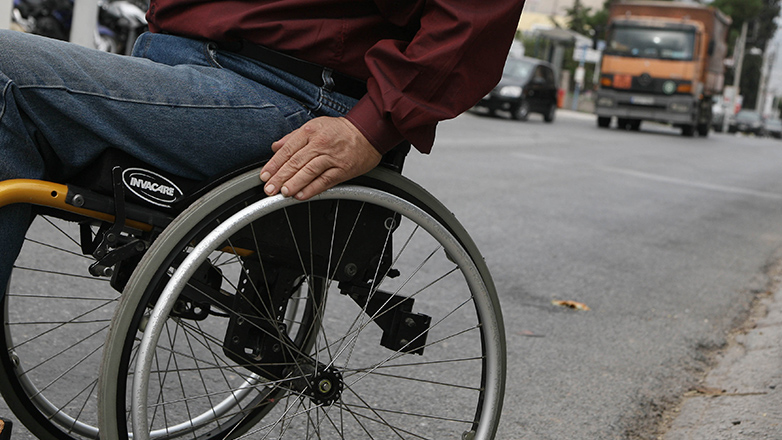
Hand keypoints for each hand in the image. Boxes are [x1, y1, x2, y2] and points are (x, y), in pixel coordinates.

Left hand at [259, 117, 381, 199]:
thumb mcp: (315, 126)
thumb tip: (276, 146)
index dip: (274, 164)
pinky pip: (325, 181)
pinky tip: (301, 195)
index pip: (287, 150)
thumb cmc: (341, 130)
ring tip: (283, 192)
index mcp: (310, 132)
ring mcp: (332, 157)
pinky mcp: (342, 169)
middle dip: (280, 177)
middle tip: (269, 188)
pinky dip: (312, 189)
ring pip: (309, 171)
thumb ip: (293, 137)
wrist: (368, 131)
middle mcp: (320, 144)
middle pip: (295, 162)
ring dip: (294, 183)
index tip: (265, 175)